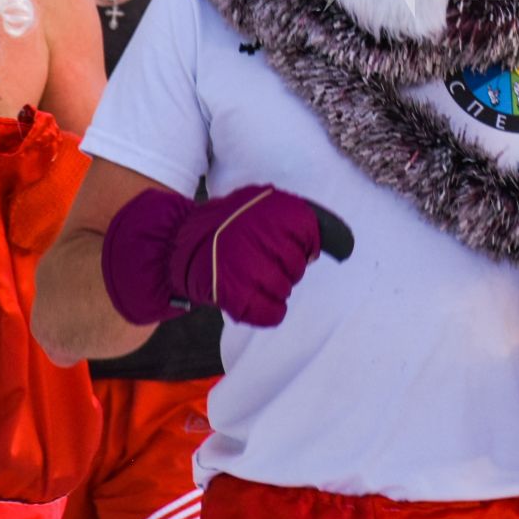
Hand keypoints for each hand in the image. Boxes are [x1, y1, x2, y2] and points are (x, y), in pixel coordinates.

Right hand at [102, 184, 352, 327]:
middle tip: (255, 259)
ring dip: (269, 288)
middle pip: (298, 268)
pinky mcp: (236, 292)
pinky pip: (271, 312)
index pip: (313, 238)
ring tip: (246, 274)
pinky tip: (248, 298)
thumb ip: (298, 219)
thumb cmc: (224, 228)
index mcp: (276, 207)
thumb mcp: (260, 206)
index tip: (283, 245)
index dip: (301, 247)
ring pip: (284, 289)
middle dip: (282, 268)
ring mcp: (249, 262)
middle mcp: (265, 232)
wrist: (171, 246)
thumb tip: (348, 244)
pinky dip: (264, 310)